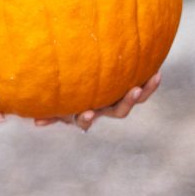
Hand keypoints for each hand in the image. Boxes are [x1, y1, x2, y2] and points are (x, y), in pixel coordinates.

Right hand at [33, 72, 161, 132]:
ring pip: (134, 100)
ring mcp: (118, 99)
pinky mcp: (129, 88)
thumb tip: (37, 123)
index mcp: (84, 113)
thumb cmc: (64, 94)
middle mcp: (104, 109)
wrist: (84, 78)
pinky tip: (157, 72)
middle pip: (119, 112)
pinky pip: (143, 88)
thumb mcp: (56, 105)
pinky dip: (150, 84)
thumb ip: (48, 112)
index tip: (88, 113)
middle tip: (134, 90)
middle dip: (126, 102)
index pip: (85, 120)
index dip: (87, 118)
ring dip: (143, 92)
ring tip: (152, 79)